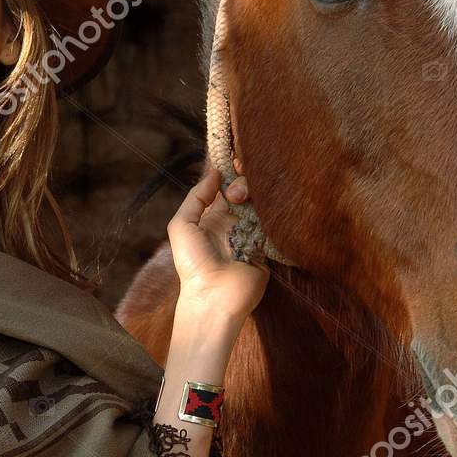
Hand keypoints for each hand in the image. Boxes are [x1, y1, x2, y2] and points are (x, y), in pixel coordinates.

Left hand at [166, 159, 269, 317]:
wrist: (215, 296)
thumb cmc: (193, 264)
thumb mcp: (181, 226)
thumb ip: (196, 198)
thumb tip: (214, 173)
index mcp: (212, 216)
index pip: (224, 186)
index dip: (229, 172)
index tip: (233, 160)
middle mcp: (234, 221)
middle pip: (245, 190)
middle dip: (242, 183)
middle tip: (236, 193)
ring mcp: (252, 232)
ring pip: (261, 202)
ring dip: (255, 195)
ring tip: (244, 201)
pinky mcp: (268, 244)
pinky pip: (274, 221)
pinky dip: (272, 210)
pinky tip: (267, 204)